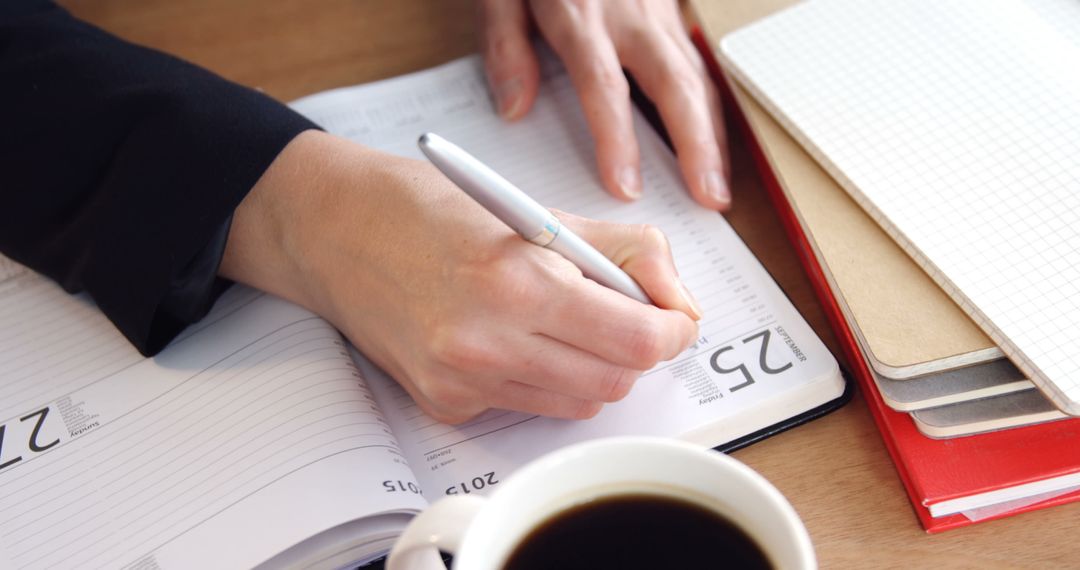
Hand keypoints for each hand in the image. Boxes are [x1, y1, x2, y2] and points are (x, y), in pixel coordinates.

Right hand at [220, 131, 701, 422]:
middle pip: (614, 382)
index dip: (671, 330)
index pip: (636, 341)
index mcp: (517, 281)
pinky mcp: (443, 404)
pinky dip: (540, 377)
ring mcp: (461, 381)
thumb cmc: (428, 209)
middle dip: (635, 350)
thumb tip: (676, 301)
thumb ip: (625, 251)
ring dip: (590, 366)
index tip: (671, 316)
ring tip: (562, 319)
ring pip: (576, 401)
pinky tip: (509, 336)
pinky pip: (526, 406)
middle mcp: (486, 343)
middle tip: (623, 314)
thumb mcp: (538, 210)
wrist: (333, 230)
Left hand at [479, 0, 730, 209]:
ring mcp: (658, 14)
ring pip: (696, 78)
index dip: (617, 139)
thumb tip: (514, 109)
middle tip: (707, 198)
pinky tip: (715, 148)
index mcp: (580, 13)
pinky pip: (698, 67)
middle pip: (672, 84)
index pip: (603, 84)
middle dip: (694, 145)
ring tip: (718, 190)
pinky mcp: (672, 15)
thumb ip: (504, 47)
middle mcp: (630, 15)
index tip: (626, 186)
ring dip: (712, 137)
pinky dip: (711, 112)